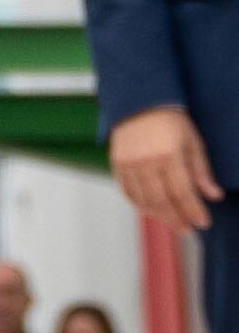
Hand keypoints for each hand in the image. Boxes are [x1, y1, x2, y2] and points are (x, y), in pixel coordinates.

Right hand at [112, 103, 218, 231]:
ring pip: (143, 200)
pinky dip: (139, 204)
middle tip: (187, 230)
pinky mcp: (117, 164)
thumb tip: (214, 196)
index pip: (183, 192)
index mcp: (169, 155)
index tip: (203, 223)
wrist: (139, 103)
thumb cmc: (171, 121)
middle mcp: (146, 162)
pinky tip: (151, 210)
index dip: (193, 211)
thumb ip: (202, 171)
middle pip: (161, 201)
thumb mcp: (193, 143)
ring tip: (171, 222)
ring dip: (158, 215)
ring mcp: (129, 164)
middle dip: (176, 219)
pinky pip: (127, 192)